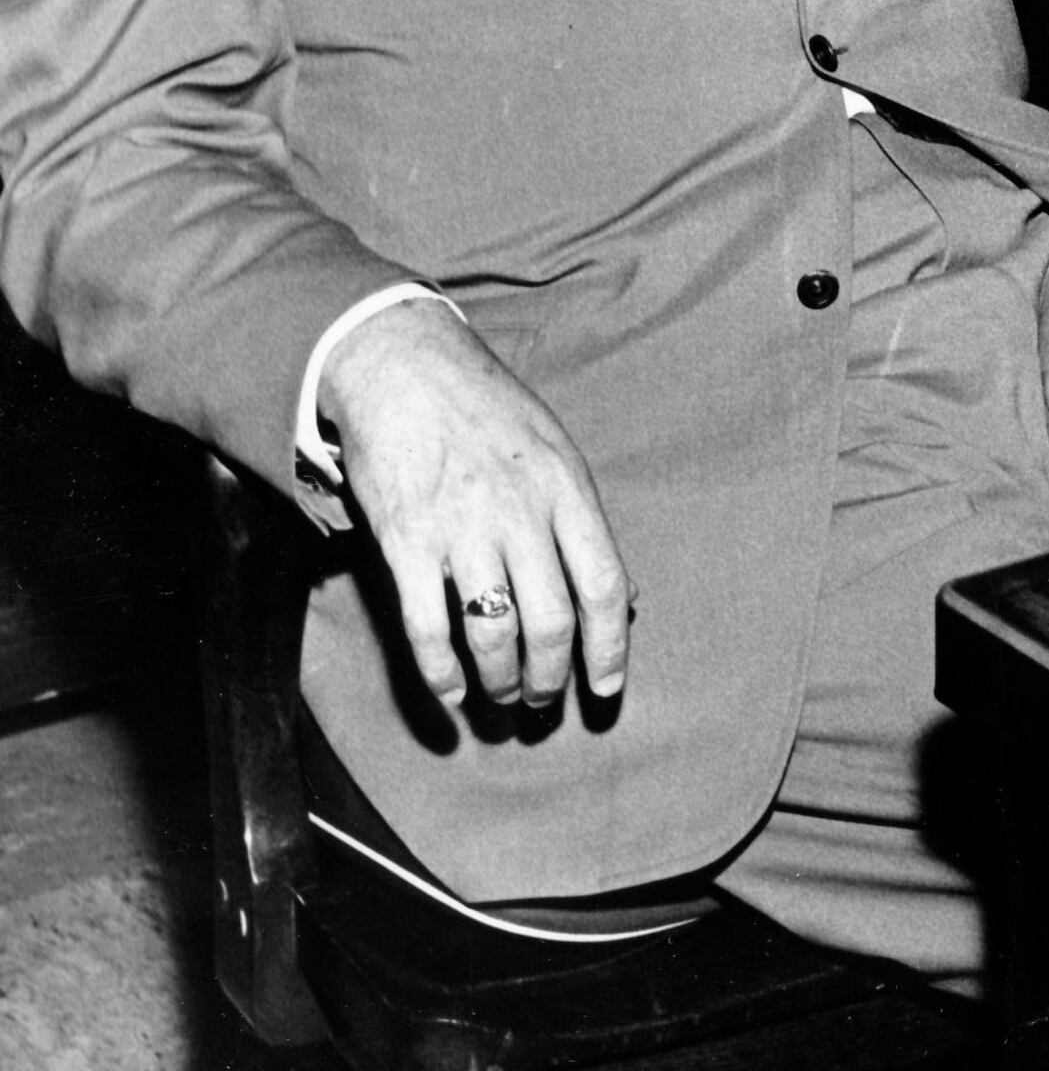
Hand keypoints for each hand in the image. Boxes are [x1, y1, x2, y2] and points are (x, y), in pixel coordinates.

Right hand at [316, 298, 630, 713]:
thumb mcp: (557, 453)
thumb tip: (621, 597)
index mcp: (567, 491)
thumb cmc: (489, 413)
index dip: (610, 647)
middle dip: (550, 676)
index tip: (606, 690)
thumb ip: (583, 525)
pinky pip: (426, 625)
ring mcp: (461, 529)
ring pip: (491, 631)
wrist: (405, 369)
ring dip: (499, 680)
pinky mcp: (405, 541)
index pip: (603, 586)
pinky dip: (440, 671)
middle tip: (542, 701)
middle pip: (551, 621)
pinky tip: (451, 691)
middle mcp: (520, 514)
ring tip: (500, 695)